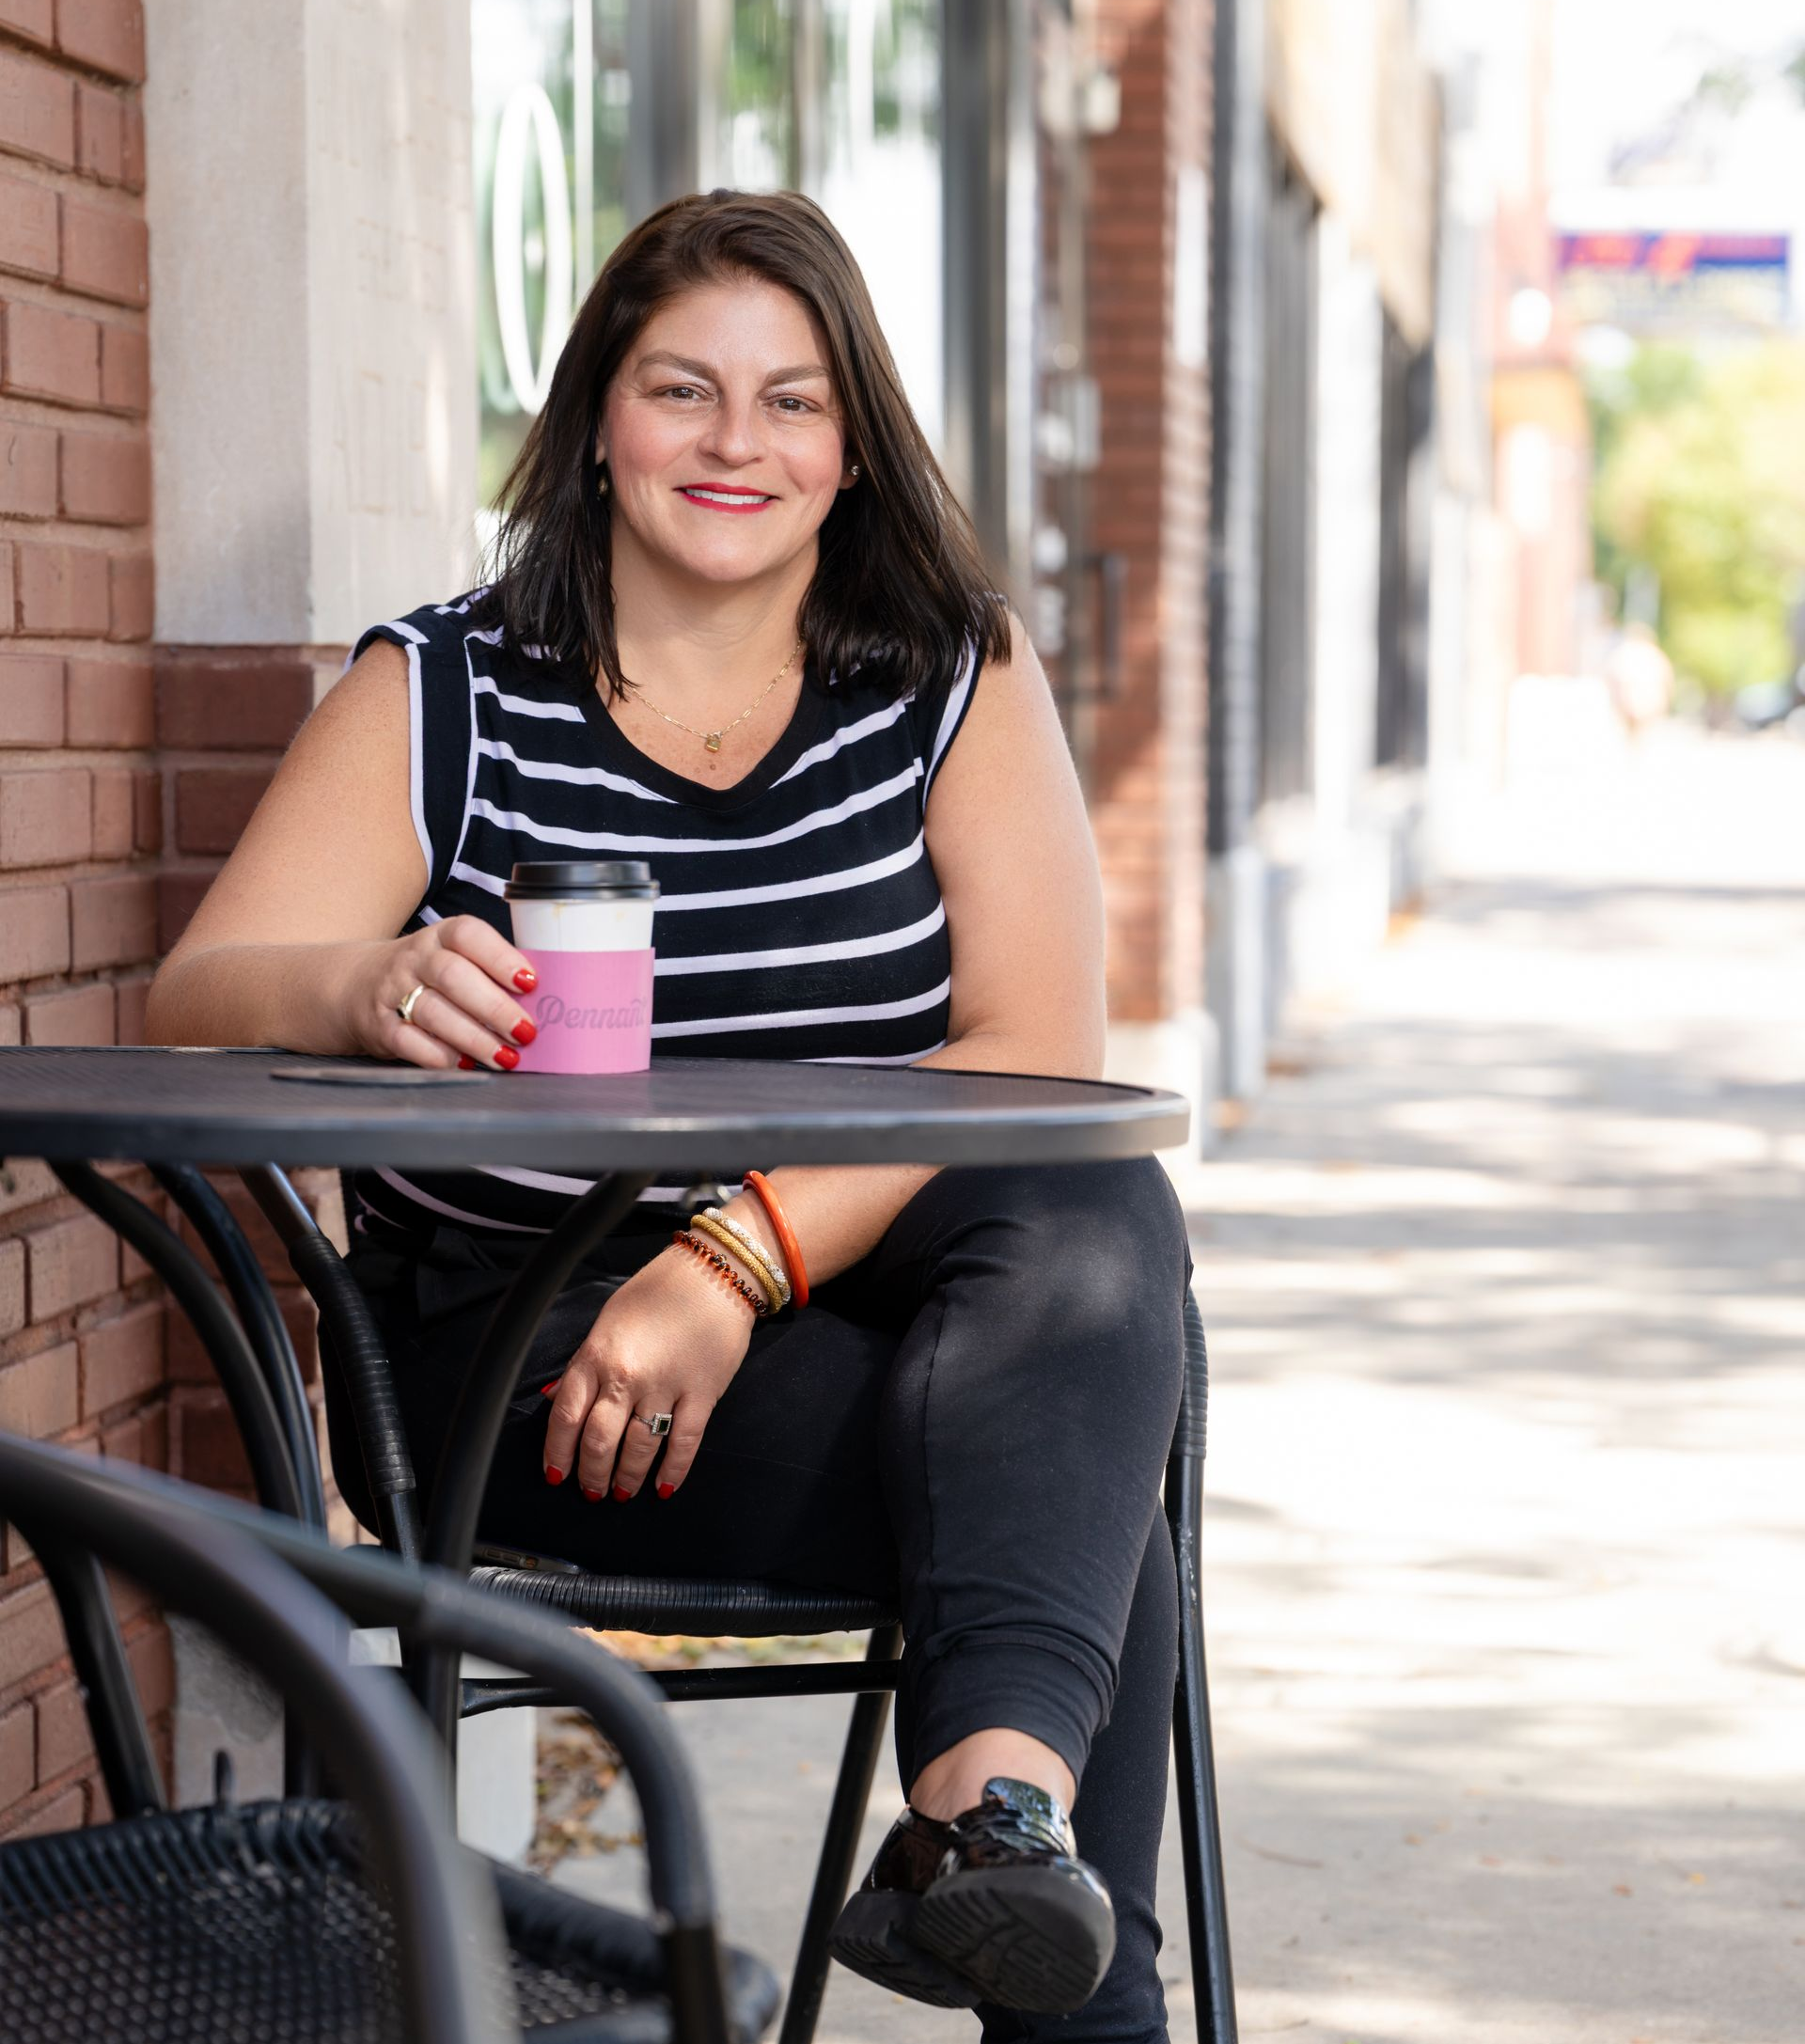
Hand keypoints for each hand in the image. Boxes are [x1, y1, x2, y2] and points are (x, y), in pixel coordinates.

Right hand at [335, 916, 539, 1069]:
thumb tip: (542, 1004)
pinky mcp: (380, 1025)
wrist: (357, 984)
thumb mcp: (454, 957)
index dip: (501, 958)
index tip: (531, 983)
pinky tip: (468, 1064)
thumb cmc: (428, 974)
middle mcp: (415, 959)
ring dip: (476, 1039)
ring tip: (506, 1057)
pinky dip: (443, 1057)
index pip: (469, 935)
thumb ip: (491, 974)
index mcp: (442, 936)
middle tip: (526, 1032)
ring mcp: (393, 991)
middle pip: (454, 977)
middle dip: (495, 1008)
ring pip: (434, 1012)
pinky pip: (411, 1042)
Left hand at [543, 1246, 756, 1499]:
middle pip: (599, 1442)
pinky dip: (672, 1471)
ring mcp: (665, 1387)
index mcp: (596, 1356)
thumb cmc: (658, 1292)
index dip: (558, 1453)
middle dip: (592, 1475)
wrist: (714, 1273)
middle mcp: (625, 1376)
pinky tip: (663, 1487)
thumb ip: (584, 1364)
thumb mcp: (608, 1321)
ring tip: (623, 1493)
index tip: (556, 1475)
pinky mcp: (702, 1394)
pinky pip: (683, 1443)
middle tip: (591, 1491)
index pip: (565, 1417)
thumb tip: (557, 1401)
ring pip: (638, 1449)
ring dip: (627, 1478)